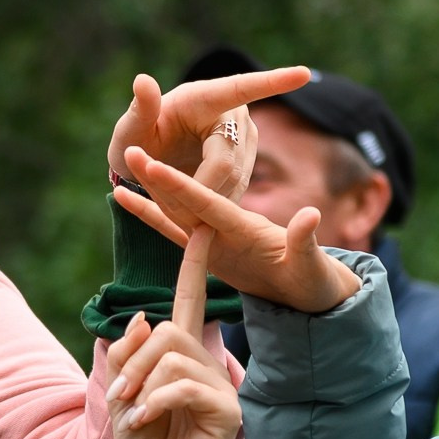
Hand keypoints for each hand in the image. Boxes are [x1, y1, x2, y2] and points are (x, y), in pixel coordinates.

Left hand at [105, 64, 310, 200]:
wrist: (147, 170)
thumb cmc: (136, 142)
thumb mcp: (129, 129)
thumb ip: (140, 110)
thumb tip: (143, 80)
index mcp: (206, 98)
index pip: (243, 88)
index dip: (274, 82)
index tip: (303, 73)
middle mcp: (234, 116)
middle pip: (226, 163)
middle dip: (194, 189)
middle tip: (161, 203)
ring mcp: (245, 142)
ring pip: (232, 182)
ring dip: (200, 201)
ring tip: (168, 204)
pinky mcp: (246, 166)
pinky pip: (234, 194)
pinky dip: (209, 207)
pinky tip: (189, 210)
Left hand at [107, 225, 241, 438]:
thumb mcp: (121, 391)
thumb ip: (127, 353)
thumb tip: (143, 319)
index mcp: (180, 353)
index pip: (190, 300)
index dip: (194, 265)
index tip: (202, 228)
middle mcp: (204, 363)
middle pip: (169, 330)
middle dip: (135, 360)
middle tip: (121, 394)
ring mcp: (218, 385)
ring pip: (174, 356)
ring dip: (142, 384)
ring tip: (134, 412)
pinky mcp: (226, 409)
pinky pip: (184, 386)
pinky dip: (156, 402)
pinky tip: (145, 421)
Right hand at [114, 147, 362, 314]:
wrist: (311, 289)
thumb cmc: (315, 280)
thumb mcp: (312, 265)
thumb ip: (304, 240)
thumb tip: (310, 214)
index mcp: (244, 226)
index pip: (208, 201)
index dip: (182, 186)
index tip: (156, 167)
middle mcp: (226, 224)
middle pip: (185, 198)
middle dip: (158, 177)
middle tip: (130, 149)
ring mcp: (213, 235)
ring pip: (174, 208)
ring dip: (150, 187)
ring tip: (123, 160)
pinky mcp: (204, 247)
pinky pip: (172, 228)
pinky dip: (150, 213)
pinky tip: (126, 198)